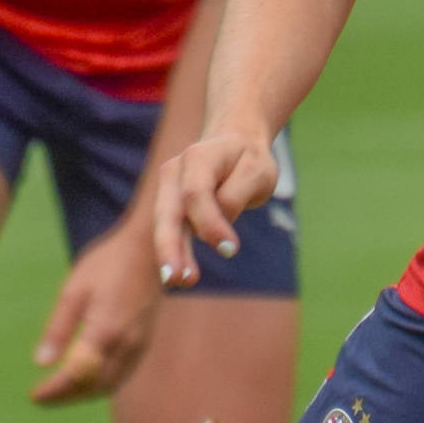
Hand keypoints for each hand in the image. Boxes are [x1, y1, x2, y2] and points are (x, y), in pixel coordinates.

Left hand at [31, 222, 164, 405]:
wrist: (148, 251)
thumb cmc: (106, 264)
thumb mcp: (73, 291)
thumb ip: (58, 329)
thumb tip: (40, 362)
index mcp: (105, 331)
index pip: (76, 374)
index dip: (55, 390)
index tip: (34, 396)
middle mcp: (126, 345)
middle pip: (94, 386)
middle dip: (67, 397)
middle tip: (42, 398)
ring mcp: (139, 346)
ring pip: (110, 384)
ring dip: (84, 394)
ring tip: (60, 392)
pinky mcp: (144, 343)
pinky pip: (122, 375)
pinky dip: (101, 385)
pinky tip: (85, 379)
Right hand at [148, 125, 284, 292]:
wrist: (235, 141)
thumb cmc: (249, 159)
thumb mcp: (256, 171)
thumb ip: (236, 195)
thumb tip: (216, 231)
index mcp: (198, 157)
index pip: (196, 193)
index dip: (210, 223)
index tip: (231, 249)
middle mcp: (175, 172)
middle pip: (168, 212)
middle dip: (170, 246)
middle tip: (177, 278)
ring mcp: (170, 190)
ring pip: (167, 225)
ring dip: (171, 255)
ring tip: (178, 281)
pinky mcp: (173, 207)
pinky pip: (174, 232)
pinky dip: (176, 254)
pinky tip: (180, 277)